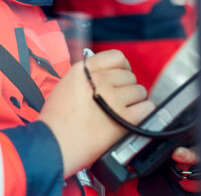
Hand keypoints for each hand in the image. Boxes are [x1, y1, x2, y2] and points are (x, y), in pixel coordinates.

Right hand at [38, 49, 154, 177]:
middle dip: (125, 87)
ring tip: (124, 109)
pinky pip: (146, 107)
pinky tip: (135, 116)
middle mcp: (100, 81)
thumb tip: (106, 73)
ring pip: (139, 91)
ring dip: (134, 100)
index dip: (122, 66)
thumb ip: (86, 75)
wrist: (54, 145)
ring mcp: (113, 98)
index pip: (116, 57)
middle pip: (129, 75)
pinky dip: (144, 112)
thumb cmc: (56, 120)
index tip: (122, 73)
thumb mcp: (66, 85)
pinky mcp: (124, 118)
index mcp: (83, 71)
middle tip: (118, 99)